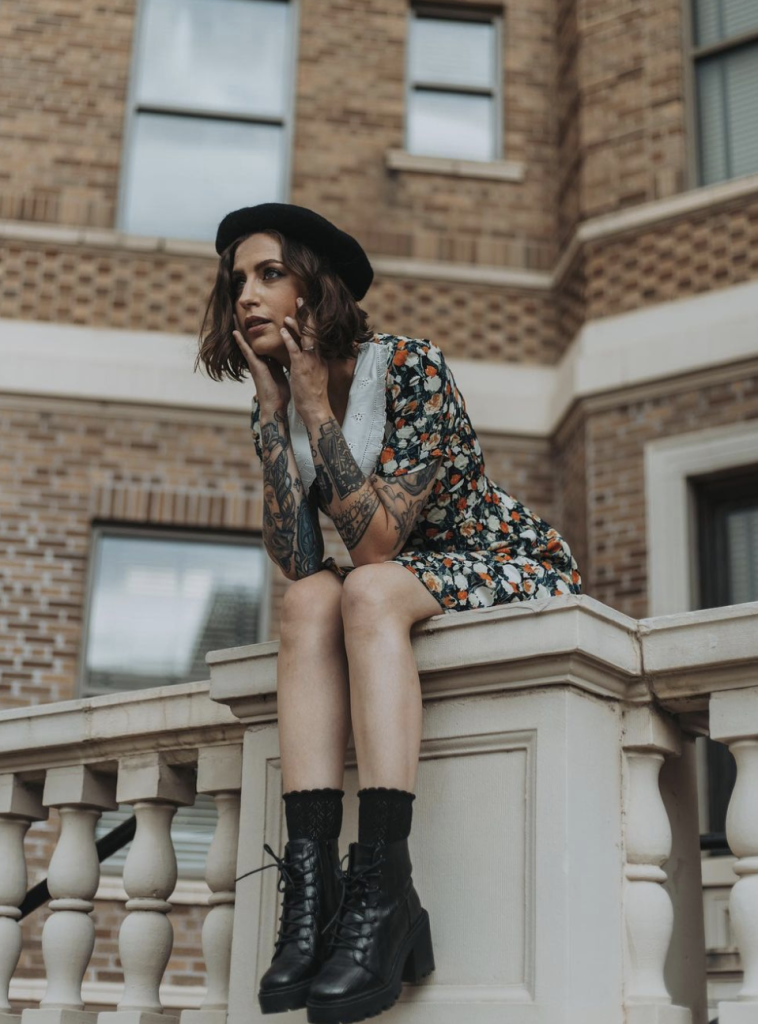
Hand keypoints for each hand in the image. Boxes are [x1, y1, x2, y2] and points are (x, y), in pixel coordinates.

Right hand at [232, 313, 289, 412]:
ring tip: (234, 315)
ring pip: (248, 341)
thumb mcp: (283, 372)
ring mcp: (256, 362)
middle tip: (240, 311)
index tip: (261, 317)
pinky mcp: (255, 366)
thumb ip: (282, 362)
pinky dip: (241, 342)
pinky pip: (247, 351)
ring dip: (241, 329)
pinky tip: (234, 332)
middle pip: (254, 338)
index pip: (265, 341)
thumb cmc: (280, 392)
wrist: (276, 405)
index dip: (262, 330)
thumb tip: (290, 355)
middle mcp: (260, 359)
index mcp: (269, 359)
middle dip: (249, 325)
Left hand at [279, 297, 329, 419]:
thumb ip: (316, 364)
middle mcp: (317, 357)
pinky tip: (283, 330)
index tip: (308, 309)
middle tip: (301, 300)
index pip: (317, 335)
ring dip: (296, 324)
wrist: (317, 408)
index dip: (312, 321)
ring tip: (287, 314)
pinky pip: (295, 349)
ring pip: (304, 338)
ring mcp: (310, 361)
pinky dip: (289, 338)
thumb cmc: (315, 395)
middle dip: (307, 315)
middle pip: (313, 331)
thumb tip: (314, 358)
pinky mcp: (301, 367)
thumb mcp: (318, 376)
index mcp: (321, 359)